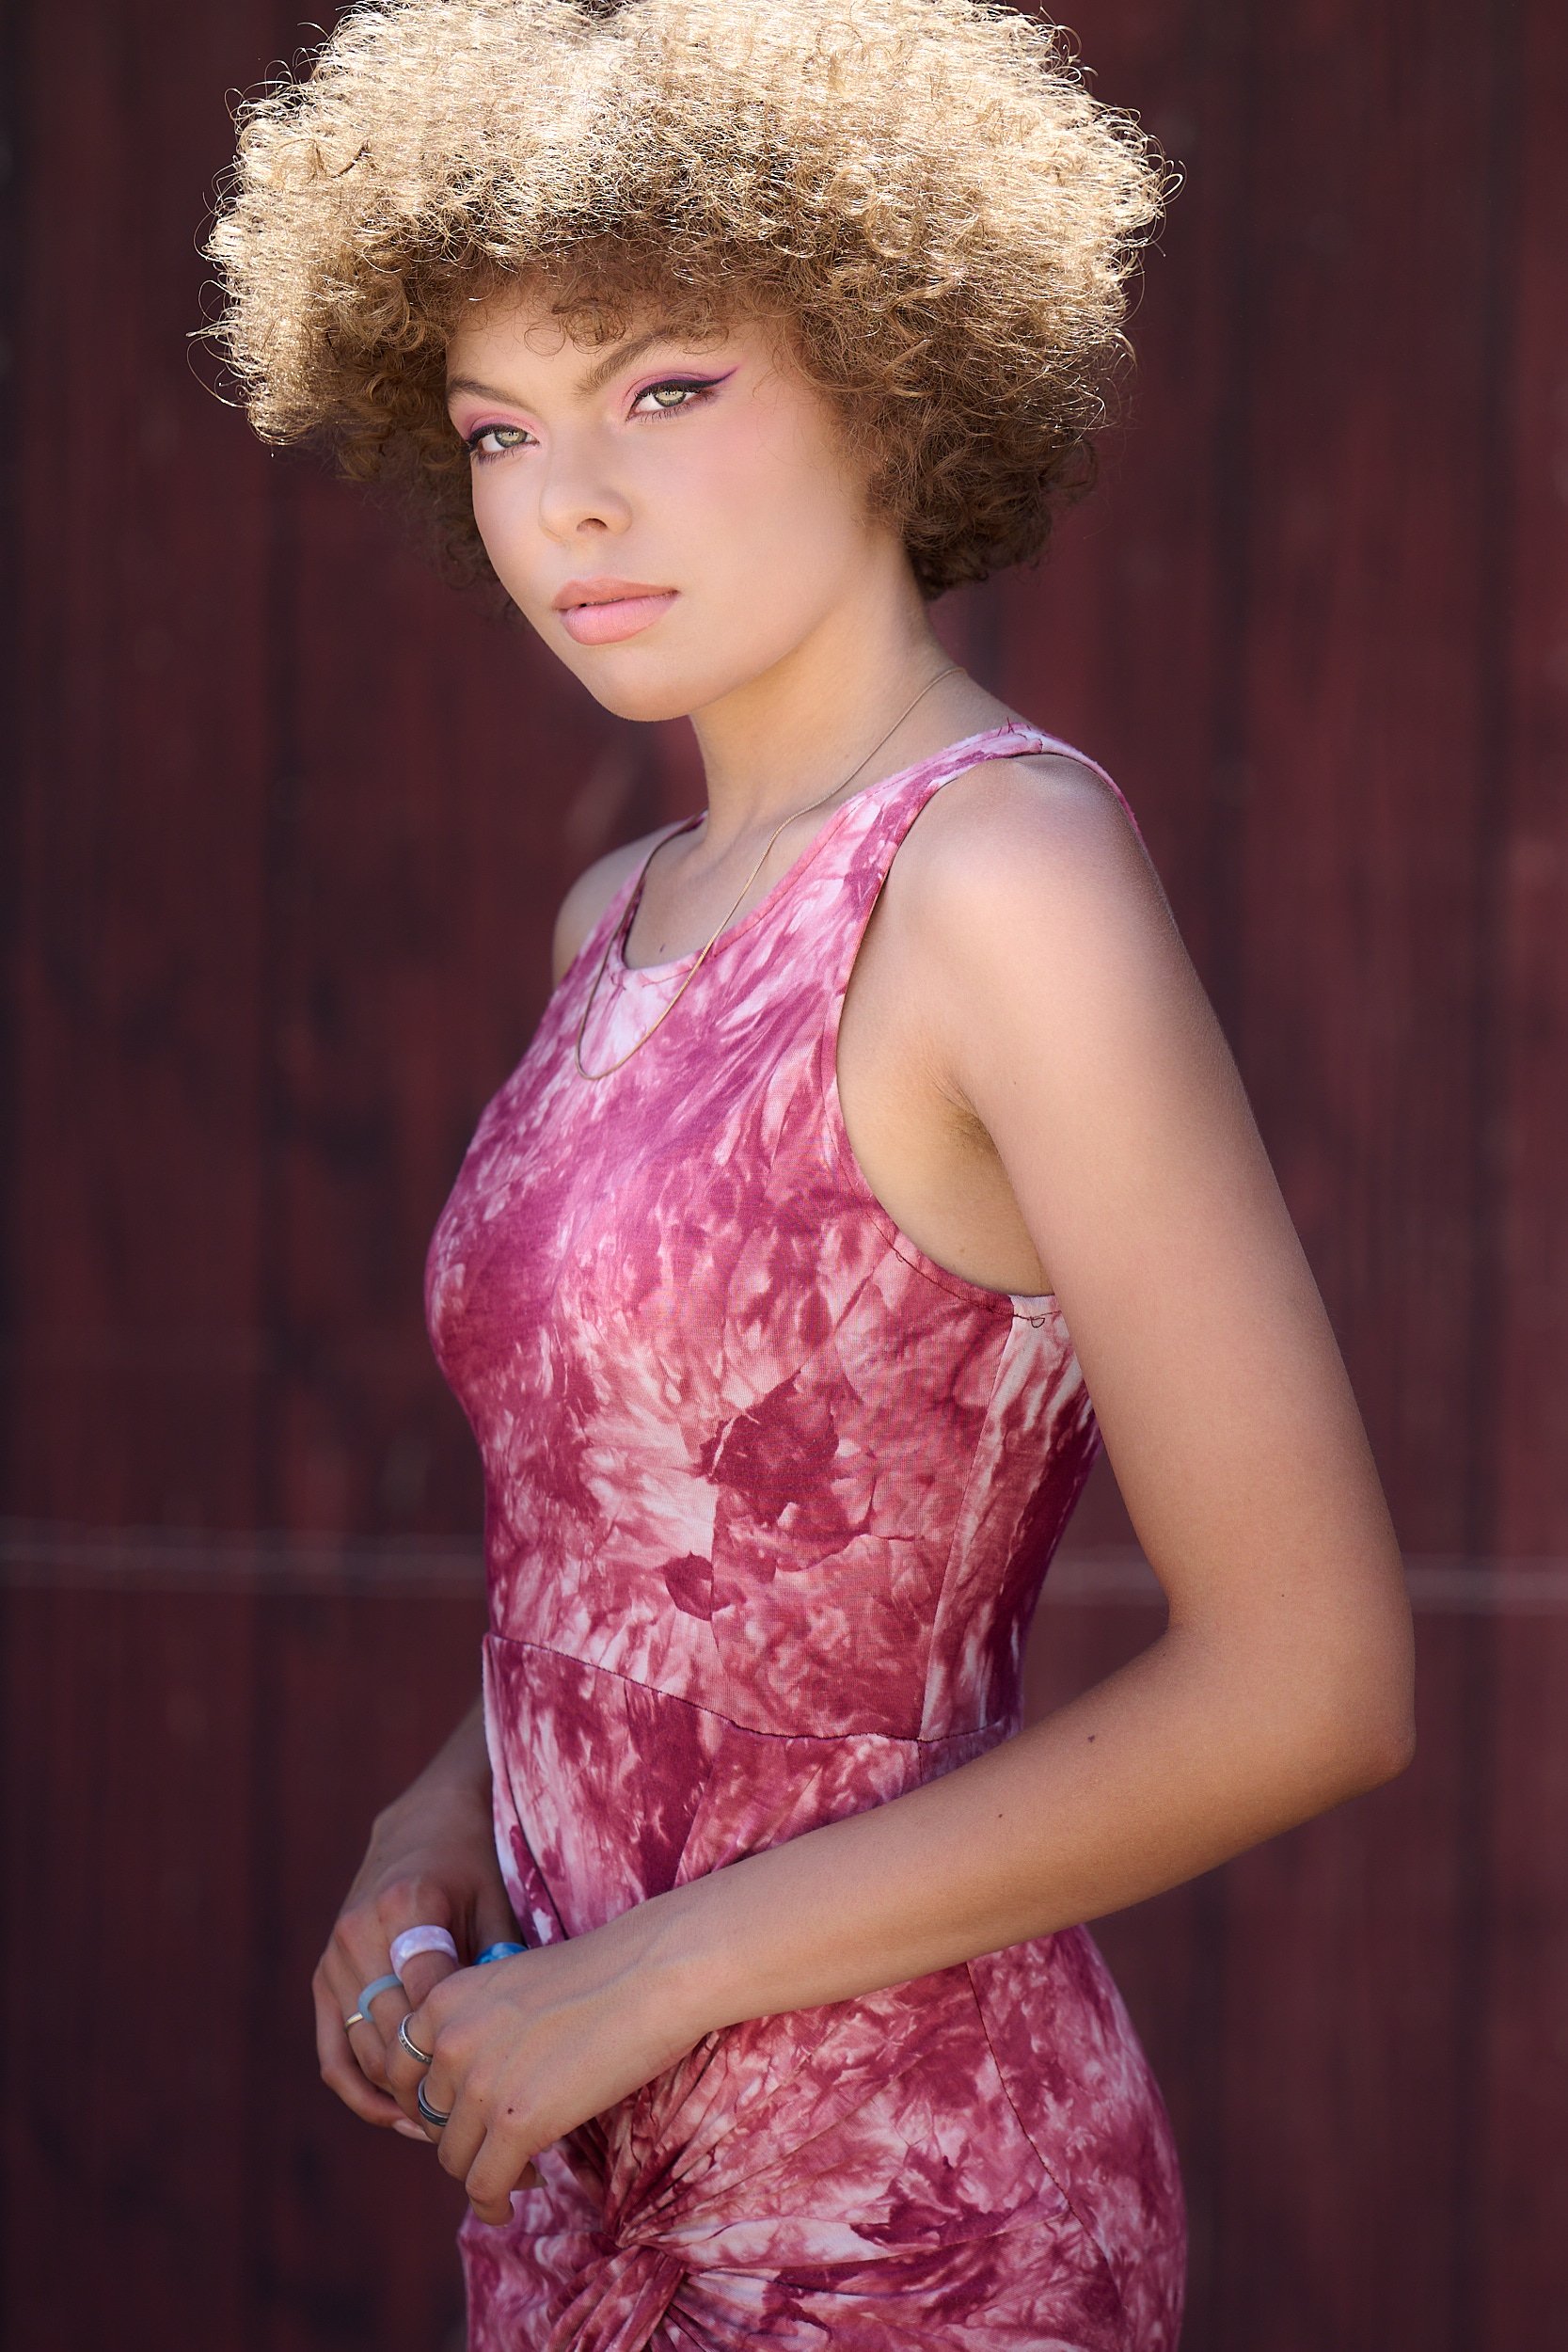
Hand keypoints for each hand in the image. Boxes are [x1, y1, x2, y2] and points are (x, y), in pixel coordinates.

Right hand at [314, 1712, 522, 2148]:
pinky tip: (399, 2116)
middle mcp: (361, 1935)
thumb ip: (502, 1970)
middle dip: (432, 2090)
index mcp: (410, 1908)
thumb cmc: (475, 1866)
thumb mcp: (499, 1903)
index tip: (498, 2092)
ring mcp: (335, 1958)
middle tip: (478, 2128)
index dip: (460, 2057)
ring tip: (445, 2130)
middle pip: (392, 2040)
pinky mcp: (324, 1978)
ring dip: (399, 2098)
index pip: (429, 2006)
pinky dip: (361, 2091)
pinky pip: (334, 2052)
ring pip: (361, 2054)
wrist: (424, 1824)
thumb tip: (520, 2048)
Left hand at [386, 1907, 704, 2223]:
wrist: (652, 1973)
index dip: (428, 2101)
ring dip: (480, 2171)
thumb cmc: (602, 1972)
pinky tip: (513, 2198)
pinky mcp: (517, 2123)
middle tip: (497, 2144)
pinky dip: (493, 2202)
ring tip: (519, 2168)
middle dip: (460, 2136)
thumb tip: (471, 2084)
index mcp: (445, 1999)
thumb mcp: (514, 1984)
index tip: (459, 2115)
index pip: (399, 2071)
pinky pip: (483, 2185)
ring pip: (453, 2158)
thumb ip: (480, 2025)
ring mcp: (481, 2084)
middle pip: (429, 2118)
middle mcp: (450, 2041)